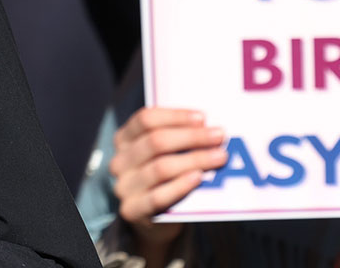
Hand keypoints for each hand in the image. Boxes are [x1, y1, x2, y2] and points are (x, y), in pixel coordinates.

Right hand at [109, 106, 226, 262]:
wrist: (153, 222)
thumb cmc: (164, 180)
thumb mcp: (162, 155)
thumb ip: (176, 140)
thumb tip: (208, 127)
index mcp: (124, 140)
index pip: (145, 119)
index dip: (175, 116)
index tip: (202, 117)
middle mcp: (120, 161)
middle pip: (155, 142)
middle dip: (191, 137)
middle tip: (219, 136)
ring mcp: (124, 186)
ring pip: (161, 167)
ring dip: (194, 160)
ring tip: (219, 157)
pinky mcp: (132, 210)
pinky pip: (159, 196)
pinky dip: (180, 186)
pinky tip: (198, 178)